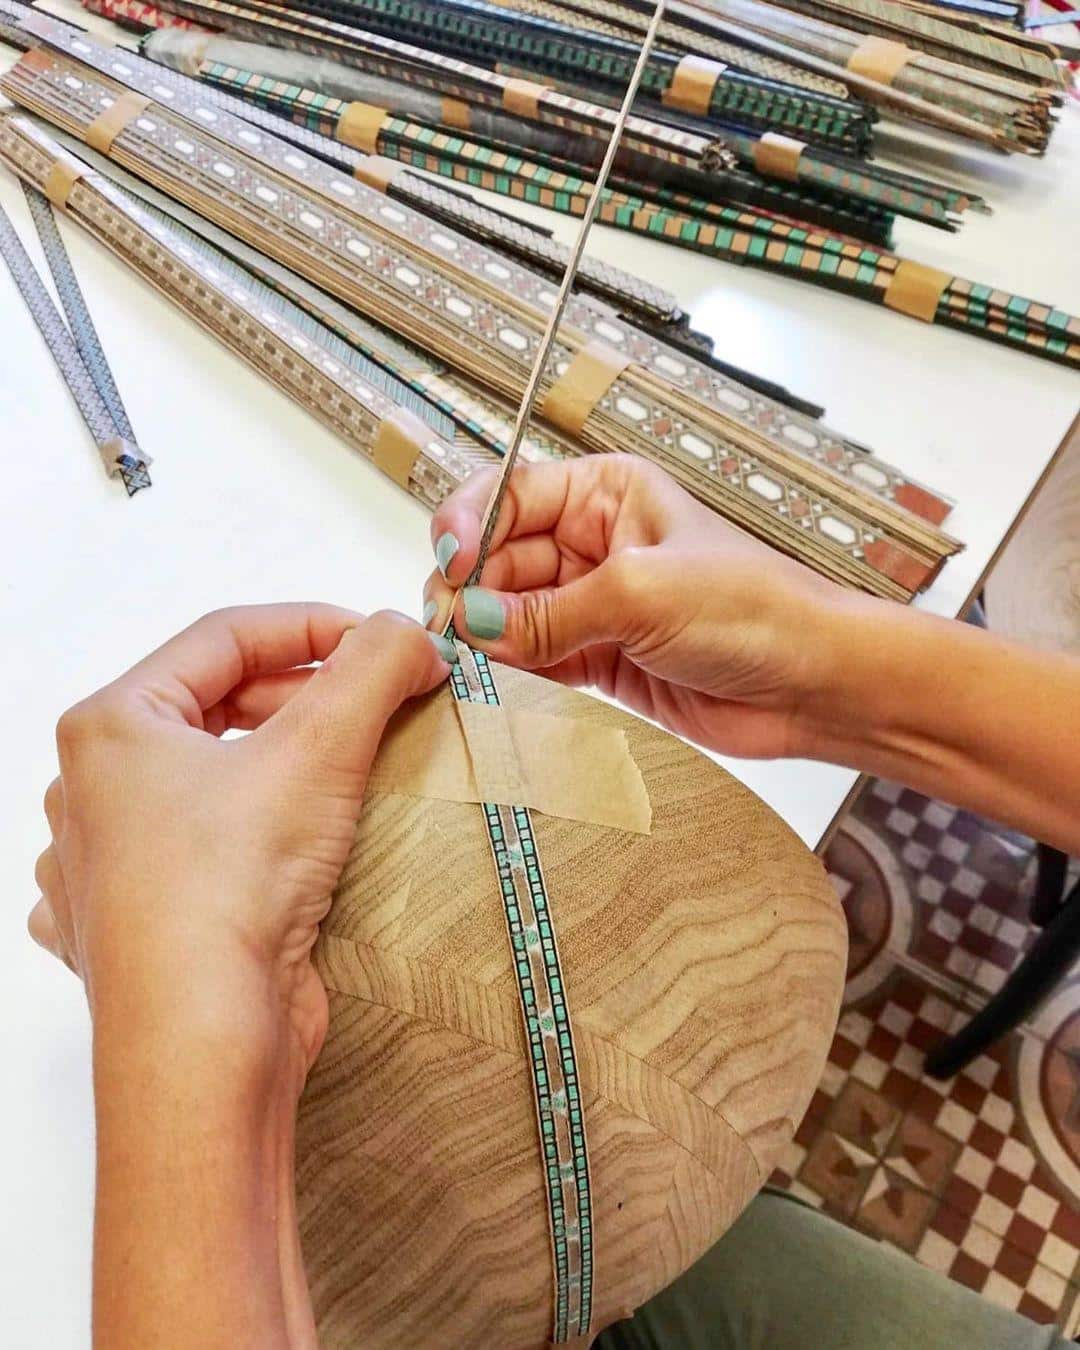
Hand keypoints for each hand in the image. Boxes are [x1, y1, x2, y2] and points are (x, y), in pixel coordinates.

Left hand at [29, 604, 452, 1078]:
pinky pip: (201, 852)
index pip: (225, 638)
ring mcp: (111, 863)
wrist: (202, 1047)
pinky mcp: (144, 924)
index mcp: (111, 727)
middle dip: (307, 698)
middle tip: (383, 703)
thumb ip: (374, 666)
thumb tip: (411, 636)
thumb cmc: (226, 893)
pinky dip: (253, 833)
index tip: (383, 642)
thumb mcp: (319, 748)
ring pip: (211, 779)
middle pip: (218, 707)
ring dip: (283, 765)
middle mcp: (96, 790)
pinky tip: (295, 842)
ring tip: (353, 771)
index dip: (315, 626)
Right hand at [423, 455, 851, 758]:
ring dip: (485, 634)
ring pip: (508, 611)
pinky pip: (533, 657)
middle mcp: (593, 542)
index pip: (508, 496)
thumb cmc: (757, 611)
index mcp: (606, 494)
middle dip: (470, 589)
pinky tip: (497, 678)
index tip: (448, 565)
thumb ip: (550, 611)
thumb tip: (472, 620)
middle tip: (452, 627)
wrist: (811, 684)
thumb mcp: (642, 591)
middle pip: (497, 557)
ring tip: (471, 657)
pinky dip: (510, 669)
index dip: (468, 526)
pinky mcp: (597, 657)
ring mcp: (593, 602)